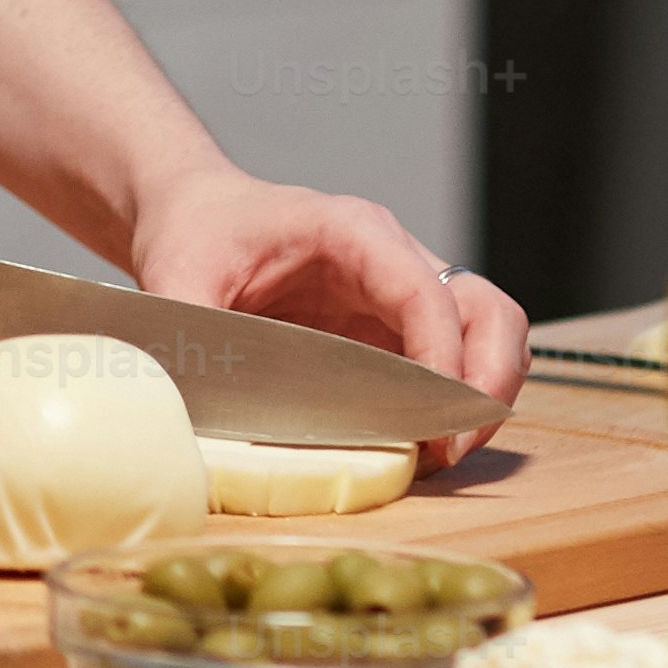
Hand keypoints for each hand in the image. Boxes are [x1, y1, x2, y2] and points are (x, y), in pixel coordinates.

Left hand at [123, 166, 532, 475]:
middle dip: (486, 384)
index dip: (443, 359)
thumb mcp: (177, 272)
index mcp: (352, 232)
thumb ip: (187, 330)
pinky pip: (456, 363)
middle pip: (489, 312)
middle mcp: (394, 259)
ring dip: (482, 399)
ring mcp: (402, 296)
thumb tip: (188, 401)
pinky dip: (455, 406)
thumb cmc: (195, 231)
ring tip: (442, 454)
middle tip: (450, 448)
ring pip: (489, 337)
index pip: (427, 292)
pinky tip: (418, 444)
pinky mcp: (397, 330)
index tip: (432, 423)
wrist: (194, 213)